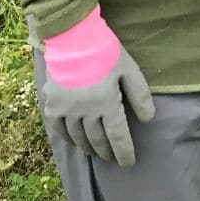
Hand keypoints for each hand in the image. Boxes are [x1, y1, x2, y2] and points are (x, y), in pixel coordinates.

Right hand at [40, 6, 154, 166]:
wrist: (73, 37)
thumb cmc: (106, 51)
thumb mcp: (130, 70)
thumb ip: (140, 95)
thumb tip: (148, 119)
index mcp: (106, 103)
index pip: (118, 136)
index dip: (124, 152)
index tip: (129, 163)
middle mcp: (84, 112)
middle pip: (98, 140)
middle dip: (108, 152)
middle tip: (114, 159)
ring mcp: (65, 111)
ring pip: (79, 138)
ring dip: (90, 148)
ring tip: (98, 153)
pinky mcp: (51, 106)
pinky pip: (59, 130)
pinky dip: (69, 139)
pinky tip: (76, 142)